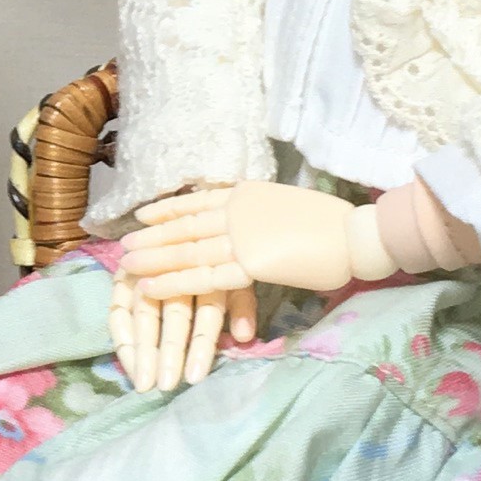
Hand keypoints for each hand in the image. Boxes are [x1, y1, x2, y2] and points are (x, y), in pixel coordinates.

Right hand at [108, 266, 255, 391]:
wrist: (180, 222)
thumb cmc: (214, 255)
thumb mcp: (234, 277)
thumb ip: (242, 304)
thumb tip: (243, 337)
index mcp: (209, 270)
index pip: (207, 313)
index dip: (201, 346)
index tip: (195, 378)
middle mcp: (176, 269)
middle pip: (173, 315)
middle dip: (170, 352)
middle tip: (166, 386)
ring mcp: (146, 272)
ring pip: (145, 314)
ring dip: (144, 350)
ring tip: (143, 383)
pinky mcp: (123, 280)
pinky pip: (118, 312)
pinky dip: (123, 337)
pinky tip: (128, 364)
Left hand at [123, 181, 364, 305]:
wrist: (356, 234)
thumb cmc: (331, 225)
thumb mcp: (286, 206)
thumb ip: (260, 214)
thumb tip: (249, 221)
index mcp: (247, 194)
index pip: (197, 200)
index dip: (167, 209)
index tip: (143, 214)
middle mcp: (238, 210)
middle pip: (185, 224)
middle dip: (152, 236)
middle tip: (124, 245)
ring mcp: (242, 235)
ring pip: (186, 249)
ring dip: (153, 258)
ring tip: (127, 266)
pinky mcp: (249, 264)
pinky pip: (203, 275)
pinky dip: (173, 281)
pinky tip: (151, 287)